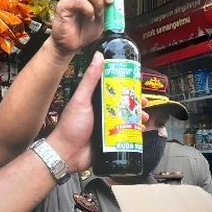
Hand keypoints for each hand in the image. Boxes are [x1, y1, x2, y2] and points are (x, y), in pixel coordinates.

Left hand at [48, 53, 147, 172]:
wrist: (68, 154)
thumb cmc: (70, 127)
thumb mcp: (81, 99)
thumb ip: (90, 79)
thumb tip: (98, 56)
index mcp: (96, 100)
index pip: (114, 88)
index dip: (127, 85)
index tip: (136, 82)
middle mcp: (103, 111)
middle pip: (125, 103)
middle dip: (136, 102)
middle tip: (143, 102)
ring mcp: (108, 126)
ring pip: (128, 118)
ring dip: (138, 116)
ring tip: (143, 117)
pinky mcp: (111, 139)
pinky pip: (126, 134)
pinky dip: (135, 131)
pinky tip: (139, 130)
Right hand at [50, 0, 119, 56]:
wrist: (71, 45)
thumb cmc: (83, 30)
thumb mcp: (103, 16)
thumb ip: (110, 5)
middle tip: (110, 1)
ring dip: (98, 1)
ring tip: (98, 13)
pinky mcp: (63, 6)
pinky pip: (79, 1)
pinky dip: (89, 9)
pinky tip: (90, 17)